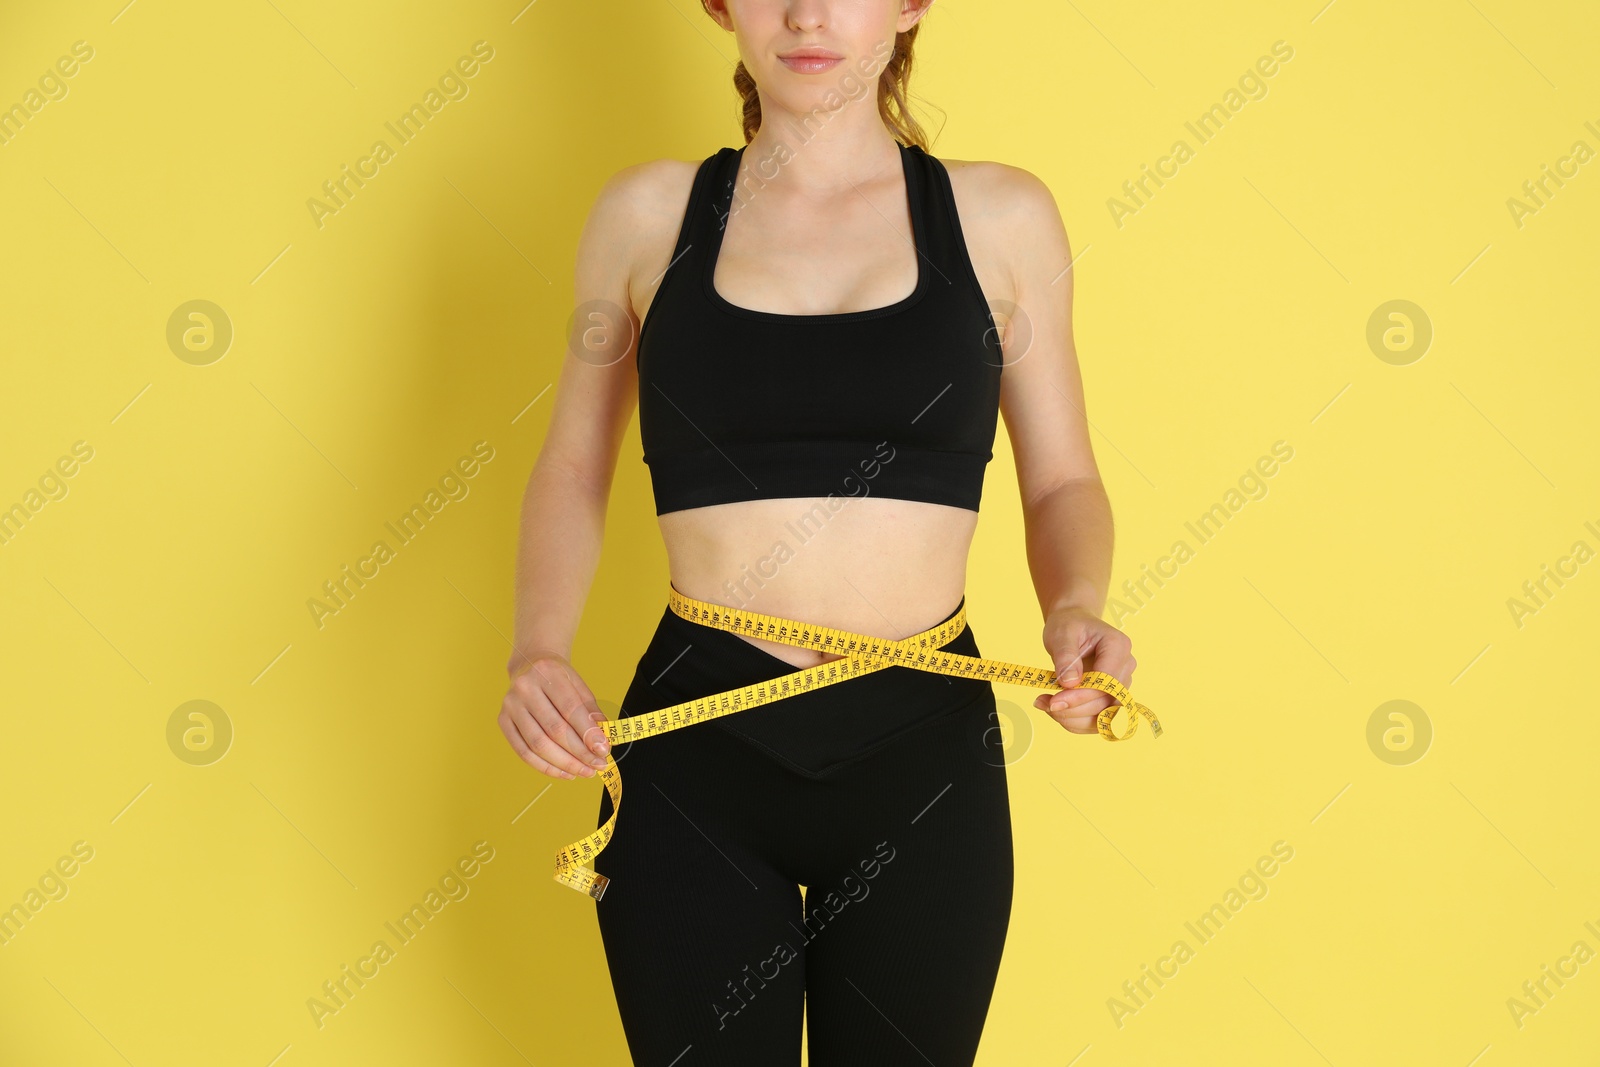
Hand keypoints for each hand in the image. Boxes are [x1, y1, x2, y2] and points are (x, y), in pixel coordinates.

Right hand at [498, 650, 611, 778]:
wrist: (529, 665)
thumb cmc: (558, 678)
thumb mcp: (578, 685)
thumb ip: (591, 711)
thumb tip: (601, 742)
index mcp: (547, 672)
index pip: (570, 708)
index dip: (588, 733)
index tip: (603, 750)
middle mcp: (524, 688)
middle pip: (554, 729)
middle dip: (579, 753)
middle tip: (598, 765)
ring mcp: (510, 705)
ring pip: (538, 744)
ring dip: (564, 764)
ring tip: (584, 771)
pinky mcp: (503, 721)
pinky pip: (523, 752)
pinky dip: (545, 766)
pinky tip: (564, 772)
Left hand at [1032, 606, 1136, 734]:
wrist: (1073, 627)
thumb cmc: (1069, 626)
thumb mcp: (1061, 633)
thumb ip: (1065, 656)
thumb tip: (1070, 683)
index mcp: (1118, 646)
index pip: (1107, 680)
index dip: (1082, 695)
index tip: (1054, 700)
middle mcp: (1125, 667)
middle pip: (1107, 701)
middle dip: (1073, 709)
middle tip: (1044, 703)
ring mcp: (1121, 685)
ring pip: (1103, 716)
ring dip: (1072, 718)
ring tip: (1045, 705)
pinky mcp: (1111, 698)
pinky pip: (1096, 720)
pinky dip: (1074, 721)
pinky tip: (1055, 710)